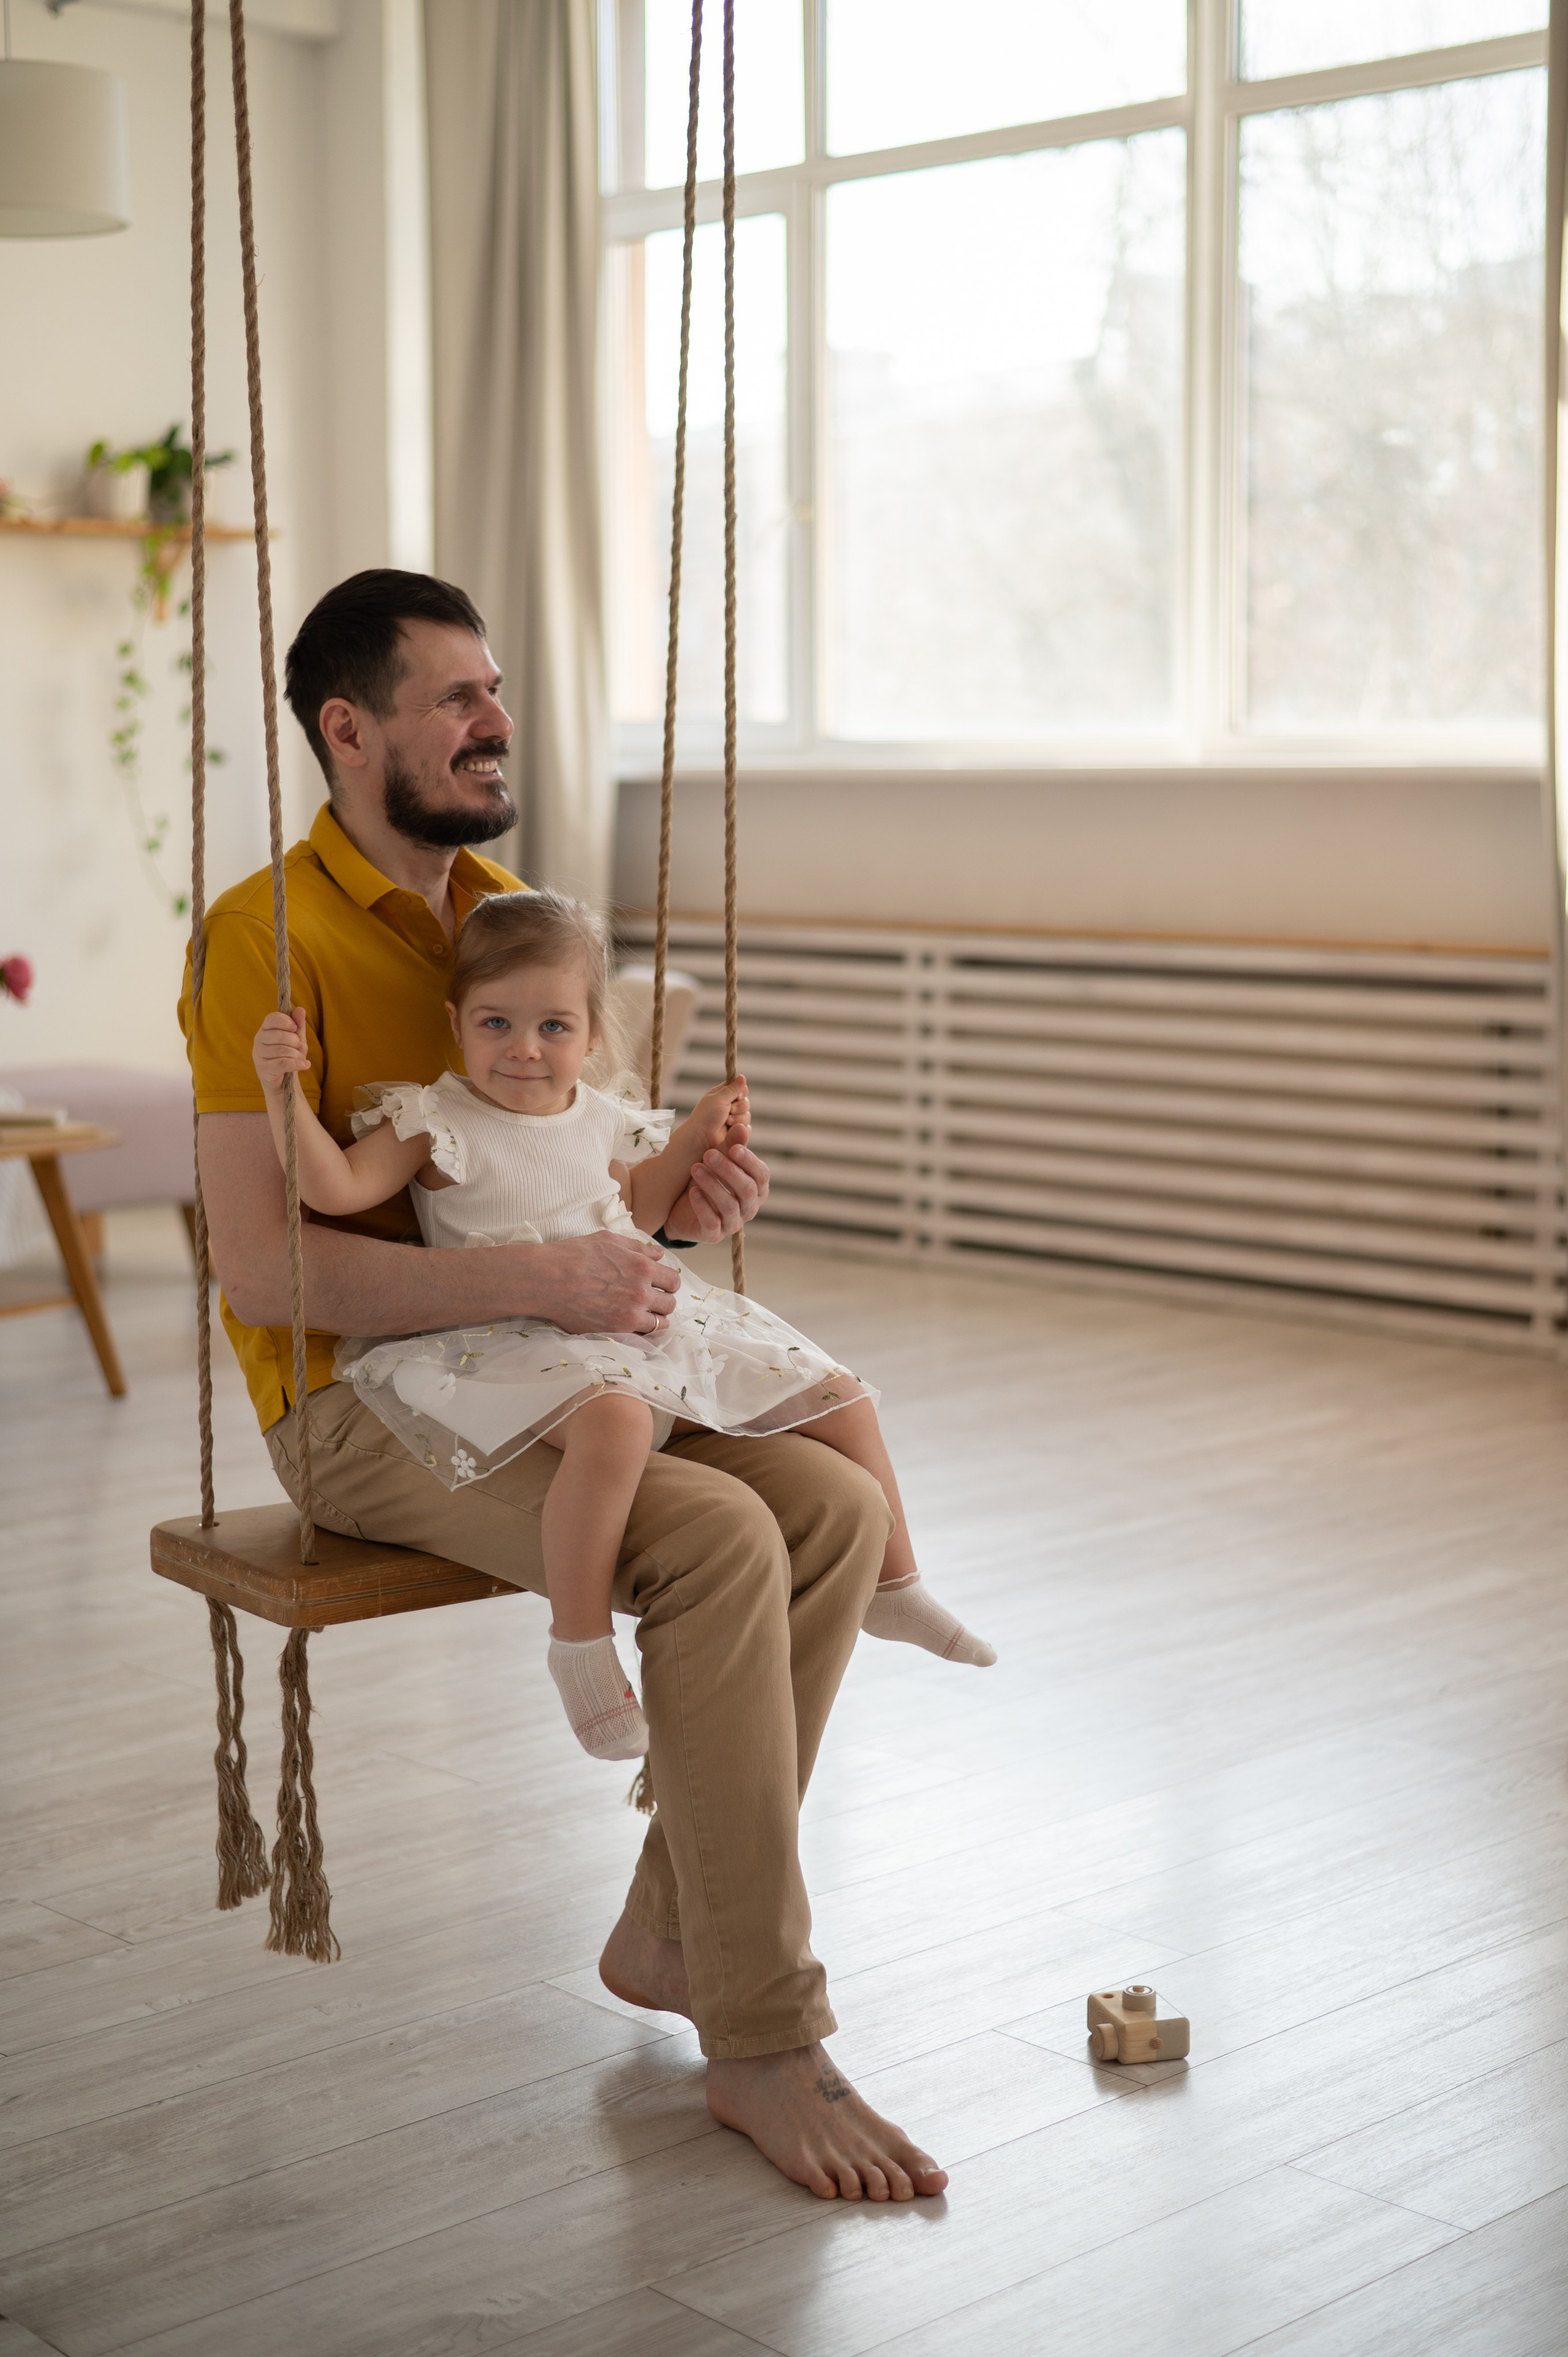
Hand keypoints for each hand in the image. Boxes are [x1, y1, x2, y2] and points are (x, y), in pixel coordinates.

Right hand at [252, 1008, 308, 1093]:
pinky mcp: (262, 1068)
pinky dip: (297, 1064)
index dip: (286, 1021)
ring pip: (282, 1050)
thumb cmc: (289, 1055)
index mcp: (266, 1028)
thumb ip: (298, 1024)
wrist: (284, 1080)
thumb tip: (300, 1009)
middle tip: (298, 1048)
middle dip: (295, 1042)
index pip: (272, 1018)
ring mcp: (258, 1054)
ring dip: (296, 1055)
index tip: (295, 1028)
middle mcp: (258, 1039)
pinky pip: (282, 1063)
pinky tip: (305, 1065)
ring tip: (300, 1059)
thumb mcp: (297, 1038)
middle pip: (280, 1035)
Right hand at [496, 1230, 680, 1335]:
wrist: (548, 1279)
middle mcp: (642, 1293)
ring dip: (654, 1319)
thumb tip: (658, 1255)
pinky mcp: (616, 1331)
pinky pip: (641, 1337)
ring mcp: (630, 1315)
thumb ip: (638, 1248)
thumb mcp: (609, 1240)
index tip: (659, 1285)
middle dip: (662, 1301)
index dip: (668, 1283)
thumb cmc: (575, 1255)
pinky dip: (640, 1332)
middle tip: (649, 1301)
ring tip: (642, 1315)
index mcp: (643, 1267)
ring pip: (660, 1324)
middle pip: (670, 1304)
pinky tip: (630, 1325)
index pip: (674, 1280)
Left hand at [662, 1139, 769, 1243]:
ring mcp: (732, 1223)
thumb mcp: (718, 1161)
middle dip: (729, 1171)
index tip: (733, 1148)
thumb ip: (731, 1146)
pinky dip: (703, 1207)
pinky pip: (712, 1223)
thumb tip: (742, 1126)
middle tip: (709, 1154)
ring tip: (696, 1168)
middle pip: (747, 1190)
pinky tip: (693, 1192)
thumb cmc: (707, 1180)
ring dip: (713, 1185)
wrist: (680, 1207)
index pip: (761, 1175)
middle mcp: (748, 1208)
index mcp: (756, 1189)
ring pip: (730, 1206)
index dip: (749, 1161)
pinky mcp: (713, 1234)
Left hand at [682, 1075, 750, 1157]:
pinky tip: (730, 1130)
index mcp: (722, 1095)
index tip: (738, 1095)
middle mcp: (728, 1106)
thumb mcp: (718, 1098)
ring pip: (747, 1115)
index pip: (739, 1088)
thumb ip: (732, 1089)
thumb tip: (742, 1076)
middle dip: (739, 1107)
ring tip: (727, 1122)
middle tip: (729, 1111)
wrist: (702, 1139)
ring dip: (738, 1118)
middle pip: (745, 1102)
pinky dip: (740, 1128)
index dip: (741, 1092)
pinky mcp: (735, 1132)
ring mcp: (732, 1119)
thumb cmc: (706, 1117)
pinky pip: (747, 1128)